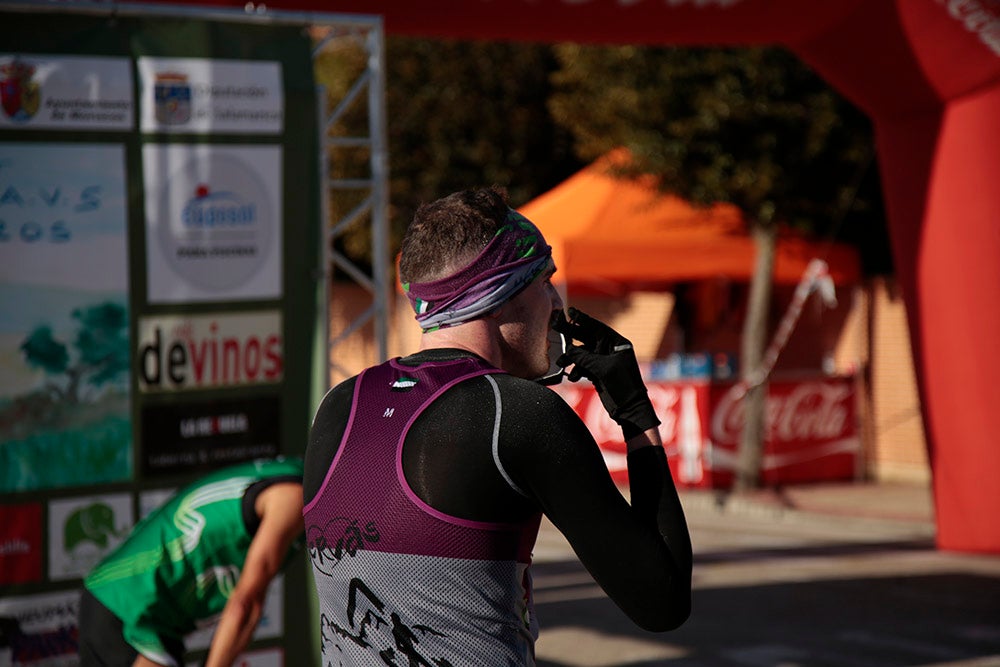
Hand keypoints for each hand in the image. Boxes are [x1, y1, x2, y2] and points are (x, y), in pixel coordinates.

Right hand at [557, 307, 659, 438]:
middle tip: (557, 329)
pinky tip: (573, 376)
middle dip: (572, 336)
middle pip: (588, 338)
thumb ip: (584, 357)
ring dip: (572, 358)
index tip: (570, 312)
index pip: (597, 327)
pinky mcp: (598, 373)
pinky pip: (583, 366)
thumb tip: (568, 349)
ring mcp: (604, 361)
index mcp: (617, 343)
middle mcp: (610, 350)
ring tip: (561, 363)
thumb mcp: (602, 368)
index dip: (583, 319)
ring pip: (583, 354)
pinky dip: (576, 370)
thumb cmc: (623, 385)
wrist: (629, 409)